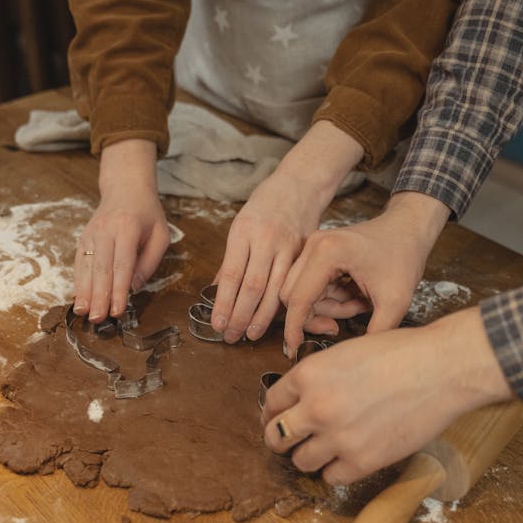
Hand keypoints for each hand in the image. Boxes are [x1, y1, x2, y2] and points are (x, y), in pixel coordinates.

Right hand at [73, 140, 169, 321]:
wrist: (125, 187)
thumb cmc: (147, 214)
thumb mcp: (161, 234)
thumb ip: (150, 261)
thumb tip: (134, 287)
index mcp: (128, 229)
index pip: (122, 265)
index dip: (119, 290)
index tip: (118, 311)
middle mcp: (105, 231)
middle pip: (101, 268)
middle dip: (98, 296)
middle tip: (98, 319)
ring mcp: (91, 234)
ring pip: (86, 267)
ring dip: (84, 292)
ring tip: (83, 313)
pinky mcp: (83, 238)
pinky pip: (79, 262)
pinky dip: (78, 281)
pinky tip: (77, 298)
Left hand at [211, 120, 363, 342]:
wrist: (300, 185)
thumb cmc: (265, 205)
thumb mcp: (241, 225)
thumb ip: (232, 259)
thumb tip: (216, 291)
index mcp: (243, 231)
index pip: (231, 274)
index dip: (223, 303)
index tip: (217, 324)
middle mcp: (266, 239)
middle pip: (252, 287)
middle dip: (240, 316)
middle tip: (231, 337)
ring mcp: (288, 246)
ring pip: (275, 290)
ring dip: (262, 317)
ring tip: (250, 335)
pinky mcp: (305, 253)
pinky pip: (293, 284)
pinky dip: (284, 305)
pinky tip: (278, 320)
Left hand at [262, 306, 513, 484]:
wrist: (441, 369)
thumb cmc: (401, 353)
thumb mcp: (348, 352)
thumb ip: (320, 375)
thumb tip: (302, 398)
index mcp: (309, 374)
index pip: (270, 402)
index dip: (272, 412)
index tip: (278, 418)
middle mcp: (316, 407)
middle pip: (276, 436)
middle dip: (281, 438)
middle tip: (293, 440)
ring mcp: (338, 437)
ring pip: (300, 461)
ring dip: (310, 456)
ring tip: (325, 449)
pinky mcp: (362, 461)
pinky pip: (331, 476)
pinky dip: (336, 470)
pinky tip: (348, 458)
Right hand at [281, 190, 450, 352]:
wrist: (408, 230)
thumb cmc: (403, 257)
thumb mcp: (395, 301)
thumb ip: (375, 332)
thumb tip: (355, 359)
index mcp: (328, 252)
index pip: (297, 298)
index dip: (294, 327)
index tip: (294, 348)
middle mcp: (314, 245)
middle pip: (292, 295)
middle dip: (314, 316)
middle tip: (338, 326)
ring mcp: (313, 246)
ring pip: (300, 292)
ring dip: (325, 308)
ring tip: (357, 305)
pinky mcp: (317, 252)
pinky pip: (310, 285)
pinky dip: (329, 298)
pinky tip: (353, 296)